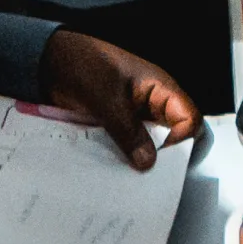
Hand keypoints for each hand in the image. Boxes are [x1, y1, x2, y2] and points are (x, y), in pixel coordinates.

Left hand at [40, 30, 201, 170]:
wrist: (52, 62)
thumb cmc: (85, 67)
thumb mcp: (106, 99)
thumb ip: (128, 130)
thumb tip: (148, 164)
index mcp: (160, 87)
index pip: (190, 117)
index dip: (182, 140)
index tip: (160, 161)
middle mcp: (154, 103)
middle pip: (175, 134)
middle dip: (165, 157)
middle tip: (147, 180)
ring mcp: (137, 115)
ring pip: (153, 144)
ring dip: (143, 160)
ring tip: (129, 181)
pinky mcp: (120, 125)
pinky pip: (133, 145)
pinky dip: (128, 158)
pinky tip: (116, 173)